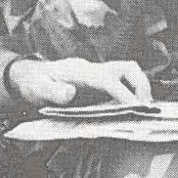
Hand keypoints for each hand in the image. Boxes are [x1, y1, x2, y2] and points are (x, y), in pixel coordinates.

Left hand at [7, 57, 152, 107]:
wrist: (31, 76)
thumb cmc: (35, 84)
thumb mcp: (36, 89)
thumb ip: (51, 92)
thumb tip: (69, 94)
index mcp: (79, 72)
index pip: (106, 79)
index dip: (122, 92)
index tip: (135, 107)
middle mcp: (93, 69)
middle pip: (126, 67)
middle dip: (141, 85)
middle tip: (146, 108)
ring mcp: (98, 73)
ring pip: (128, 71)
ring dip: (140, 88)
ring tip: (144, 110)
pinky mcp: (100, 80)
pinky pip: (123, 82)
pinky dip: (134, 92)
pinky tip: (134, 109)